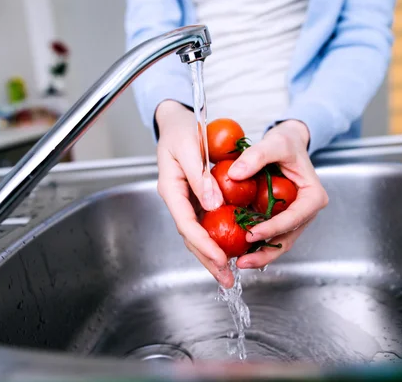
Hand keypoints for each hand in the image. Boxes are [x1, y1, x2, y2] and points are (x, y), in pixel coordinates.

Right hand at [155, 100, 234, 287]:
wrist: (176, 122)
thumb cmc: (181, 130)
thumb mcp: (190, 147)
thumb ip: (200, 177)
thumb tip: (213, 205)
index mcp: (171, 188)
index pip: (186, 223)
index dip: (203, 244)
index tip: (220, 258)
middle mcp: (178, 199)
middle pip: (191, 236)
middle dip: (208, 260)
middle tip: (226, 279)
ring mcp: (186, 201)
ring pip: (197, 234)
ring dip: (212, 255)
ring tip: (228, 274)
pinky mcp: (196, 199)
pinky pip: (205, 223)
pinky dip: (216, 238)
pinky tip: (230, 249)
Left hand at [228, 120, 328, 268]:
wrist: (287, 142)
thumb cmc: (286, 142)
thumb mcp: (274, 143)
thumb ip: (256, 156)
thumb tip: (234, 174)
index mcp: (313, 197)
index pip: (293, 218)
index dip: (273, 229)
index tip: (251, 234)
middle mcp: (306, 211)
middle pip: (287, 237)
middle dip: (266, 252)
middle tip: (243, 261)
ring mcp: (294, 218)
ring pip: (279, 241)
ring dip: (260, 254)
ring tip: (239, 263)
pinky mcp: (281, 218)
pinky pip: (270, 234)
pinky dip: (256, 243)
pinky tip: (238, 250)